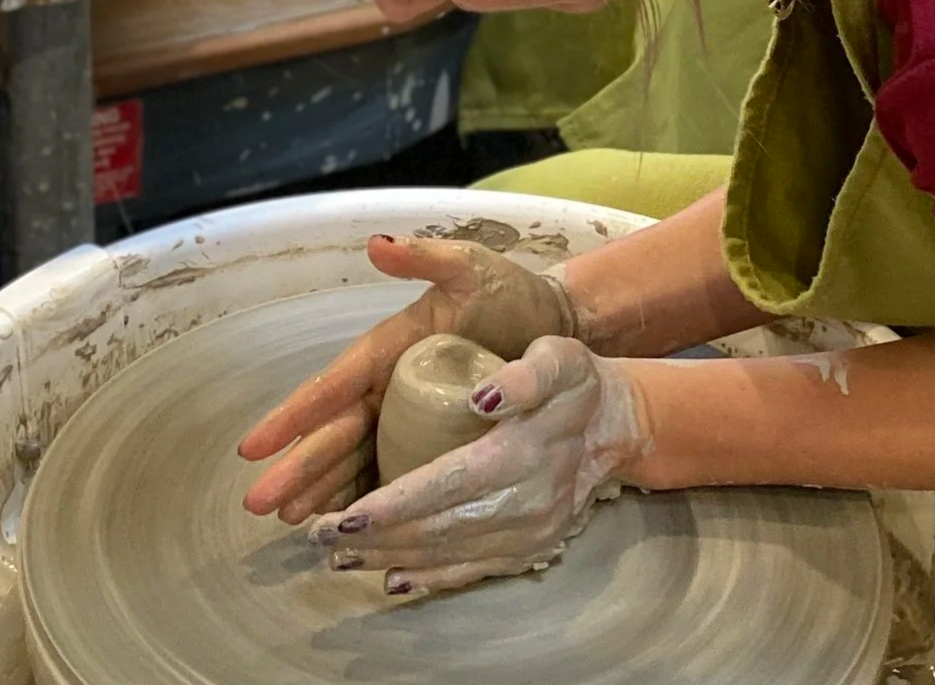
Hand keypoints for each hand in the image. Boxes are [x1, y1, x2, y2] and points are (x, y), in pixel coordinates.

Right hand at [237, 235, 575, 522]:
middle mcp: (392, 385)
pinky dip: (366, 498)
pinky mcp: (435, 441)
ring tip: (290, 521)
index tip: (254, 446)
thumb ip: (426, 256)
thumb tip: (377, 242)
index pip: (336, 383)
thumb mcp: (470, 267)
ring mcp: (411, 417)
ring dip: (322, 489)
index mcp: (392, 346)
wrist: (560, 327)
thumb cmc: (510, 293)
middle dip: (298, 466)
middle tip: (261, 504)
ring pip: (356, 458)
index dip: (296, 413)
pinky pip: (392, 473)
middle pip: (338, 431)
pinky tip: (346, 526)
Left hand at [312, 337, 650, 597]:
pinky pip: (471, 571)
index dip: (391, 504)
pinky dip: (429, 578)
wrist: (616, 427)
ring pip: (447, 555)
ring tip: (340, 555)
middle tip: (319, 536)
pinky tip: (394, 577)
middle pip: (436, 528)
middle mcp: (522, 504)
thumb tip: (484, 397)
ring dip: (390, 557)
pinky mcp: (527, 551)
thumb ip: (526, 375)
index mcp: (521, 454)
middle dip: (374, 536)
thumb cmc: (577, 383)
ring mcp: (526, 535)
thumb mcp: (560, 357)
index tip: (344, 515)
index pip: (444, 485)